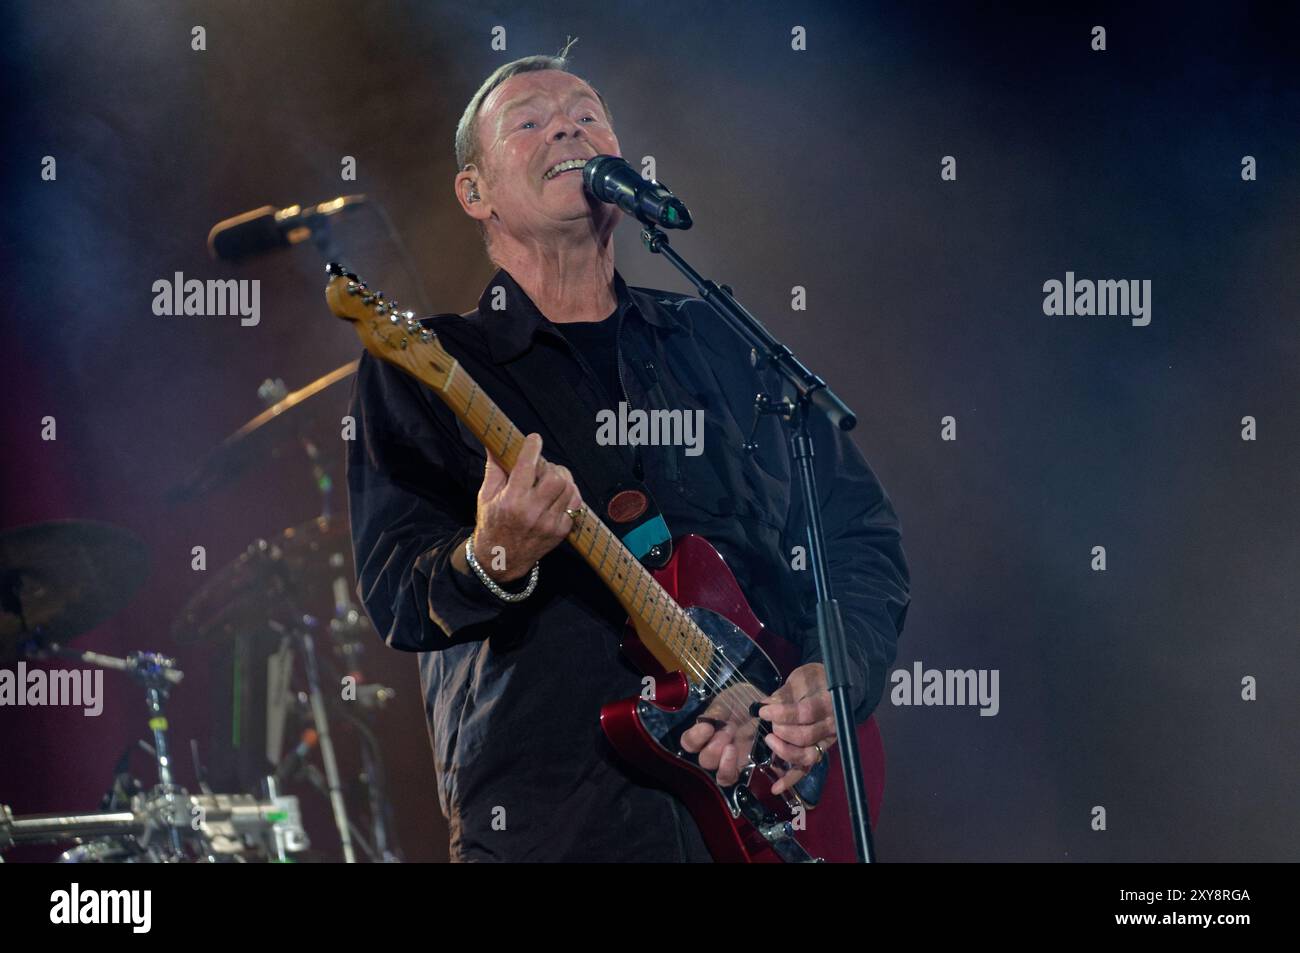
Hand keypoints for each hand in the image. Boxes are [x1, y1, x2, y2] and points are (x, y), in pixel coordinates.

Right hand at [473, 433, 580, 582]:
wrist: (501, 559)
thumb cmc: (492, 524)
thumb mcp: (486, 496)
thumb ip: (494, 467)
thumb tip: (494, 443)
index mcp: (512, 501)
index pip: (528, 466)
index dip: (533, 447)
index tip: (534, 440)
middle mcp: (533, 512)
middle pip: (555, 477)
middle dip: (550, 466)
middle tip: (541, 468)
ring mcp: (550, 523)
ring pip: (569, 488)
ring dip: (562, 478)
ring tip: (550, 480)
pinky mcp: (562, 531)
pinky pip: (576, 504)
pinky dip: (570, 493)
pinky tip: (558, 494)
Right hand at [678, 682, 763, 787]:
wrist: (765, 704)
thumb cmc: (742, 700)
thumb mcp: (728, 699)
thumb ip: (717, 710)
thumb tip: (707, 721)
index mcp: (706, 732)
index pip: (689, 742)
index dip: (695, 737)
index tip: (707, 727)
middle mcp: (715, 748)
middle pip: (705, 760)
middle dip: (714, 747)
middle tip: (728, 730)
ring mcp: (731, 759)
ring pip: (721, 776)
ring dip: (725, 763)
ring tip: (732, 746)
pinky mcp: (747, 765)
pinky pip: (736, 777)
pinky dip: (735, 770)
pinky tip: (742, 755)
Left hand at [755, 663, 837, 795]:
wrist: (834, 687)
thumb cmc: (816, 680)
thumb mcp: (802, 678)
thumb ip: (786, 693)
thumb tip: (766, 704)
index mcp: (829, 703)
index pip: (805, 713)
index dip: (782, 713)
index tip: (763, 711)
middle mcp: (832, 726)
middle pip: (805, 736)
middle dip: (781, 731)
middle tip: (769, 722)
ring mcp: (826, 742)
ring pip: (807, 757)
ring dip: (785, 752)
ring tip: (770, 740)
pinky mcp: (819, 752)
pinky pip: (806, 769)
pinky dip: (791, 780)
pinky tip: (776, 788)